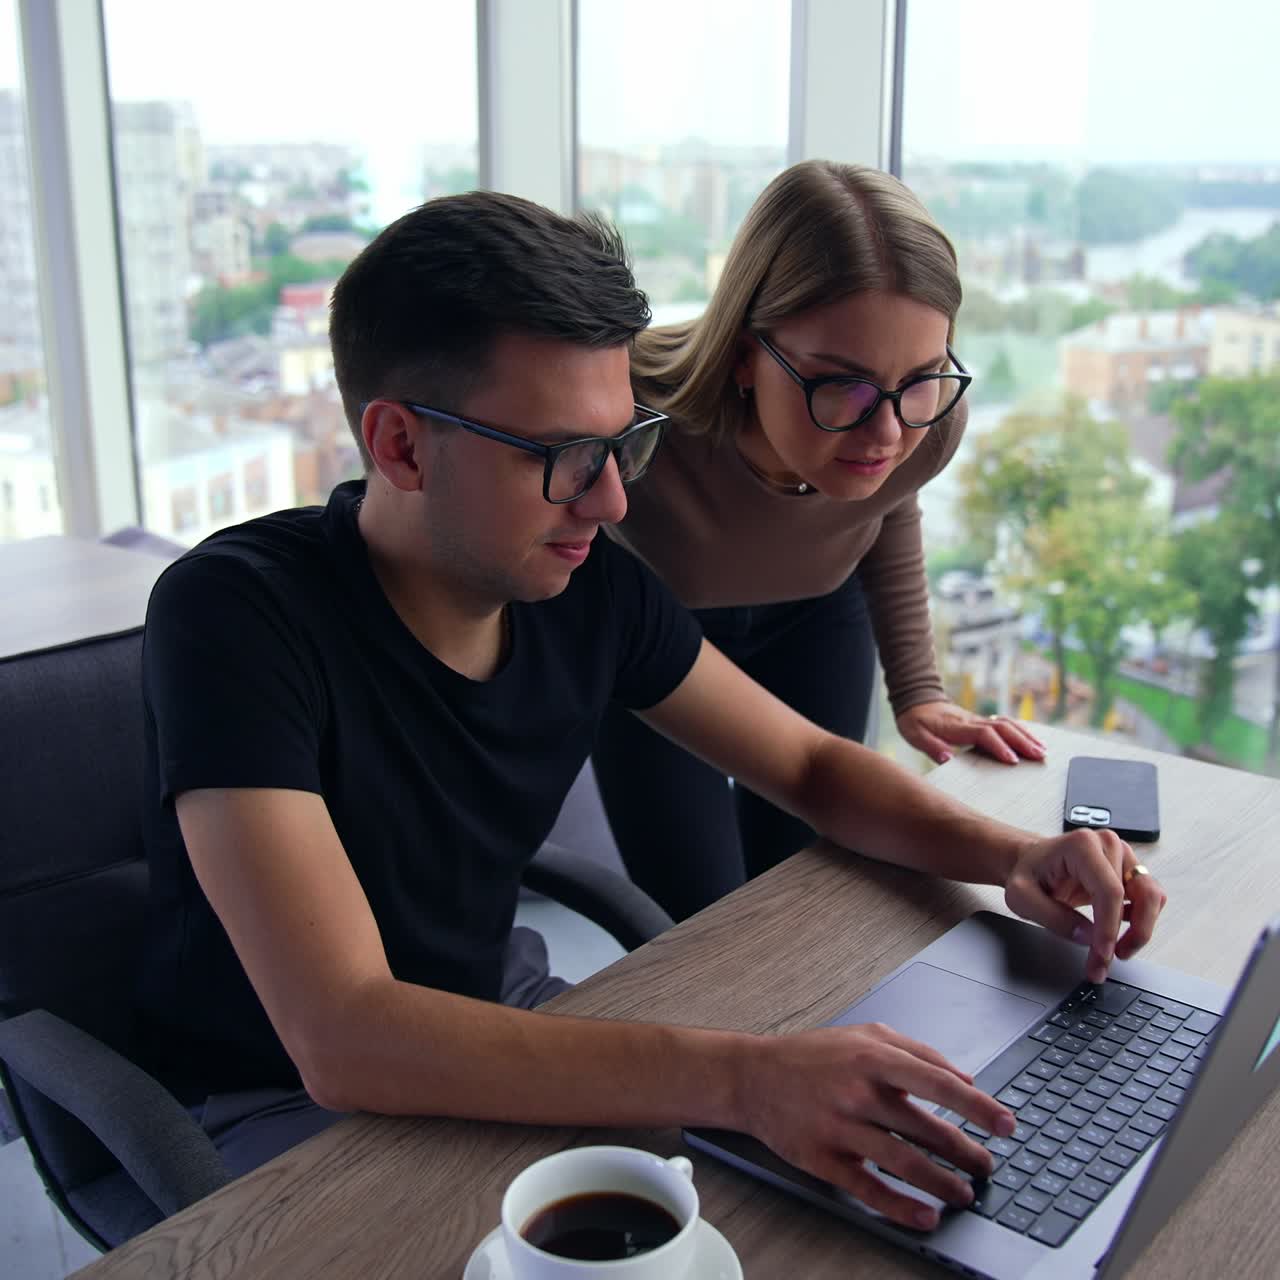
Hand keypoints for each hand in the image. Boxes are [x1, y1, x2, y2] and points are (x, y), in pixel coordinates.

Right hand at [741, 1023, 1015, 1229]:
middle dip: (966, 1153)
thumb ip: (916, 1050)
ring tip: (964, 1194)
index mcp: (873, 1057)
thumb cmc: (813, 1056)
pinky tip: (925, 1216)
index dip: (977, 1106)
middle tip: (987, 1166)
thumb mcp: (865, 1035)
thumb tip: (965, 1077)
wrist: (753, 1076)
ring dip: (943, 1184)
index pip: (938, 1083)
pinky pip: (869, 1188)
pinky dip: (901, 1207)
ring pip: (904, 1163)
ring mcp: (840, 1127)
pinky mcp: (823, 1159)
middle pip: (927, 1129)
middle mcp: (858, 1092)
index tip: (1007, 1124)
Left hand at [896, 701, 1044, 766]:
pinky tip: (1031, 739)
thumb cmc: (915, 721)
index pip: (984, 734)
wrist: (916, 701)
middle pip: (1002, 727)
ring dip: (1026, 736)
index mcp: (957, 726)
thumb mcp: (915, 735)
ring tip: (1042, 750)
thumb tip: (948, 759)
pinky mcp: (980, 721)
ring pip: (1007, 723)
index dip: (999, 746)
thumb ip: (932, 746)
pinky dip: (1020, 730)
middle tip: (1039, 757)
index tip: (1012, 760)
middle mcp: (971, 720)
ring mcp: (978, 719)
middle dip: (1023, 742)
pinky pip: (1005, 723)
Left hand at [1004, 828, 1167, 982]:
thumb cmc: (1028, 874)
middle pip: (1136, 895)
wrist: (1032, 864)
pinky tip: (1120, 934)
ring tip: (1118, 951)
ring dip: (1141, 929)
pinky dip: (1141, 921)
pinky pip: (1151, 898)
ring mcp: (1123, 856)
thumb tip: (1088, 937)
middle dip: (1125, 935)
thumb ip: (1053, 917)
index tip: (1102, 953)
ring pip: (1152, 896)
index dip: (1110, 927)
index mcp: (1081, 845)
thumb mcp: (1022, 897)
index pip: (1110, 890)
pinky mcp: (1129, 871)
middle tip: (1104, 961)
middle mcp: (1108, 845)